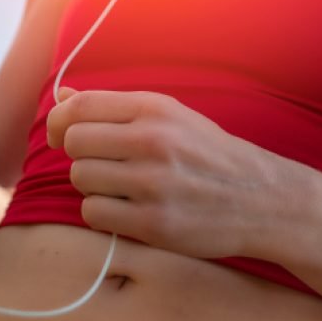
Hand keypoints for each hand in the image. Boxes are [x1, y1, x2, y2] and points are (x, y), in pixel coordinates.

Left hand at [47, 87, 286, 260]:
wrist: (263, 198)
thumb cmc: (208, 152)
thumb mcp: (169, 115)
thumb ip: (114, 107)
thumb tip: (62, 96)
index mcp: (155, 108)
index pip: (81, 105)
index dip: (58, 119)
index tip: (58, 133)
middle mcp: (153, 141)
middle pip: (75, 142)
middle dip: (77, 153)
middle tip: (98, 162)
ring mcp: (153, 184)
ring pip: (80, 178)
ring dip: (91, 184)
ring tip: (119, 186)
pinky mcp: (154, 224)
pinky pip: (94, 214)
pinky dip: (101, 213)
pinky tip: (125, 208)